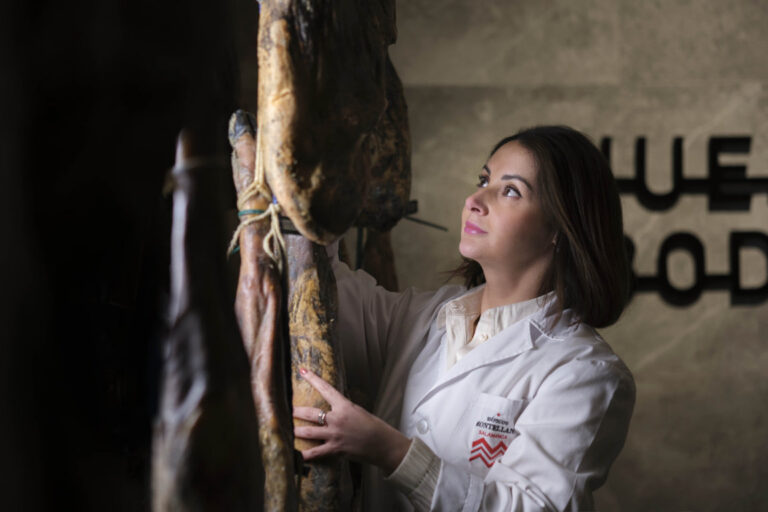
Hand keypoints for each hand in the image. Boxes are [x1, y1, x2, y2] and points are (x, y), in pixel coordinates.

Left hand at [293, 368, 410, 474]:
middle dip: (297, 411)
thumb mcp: (358, 411)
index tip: (302, 371)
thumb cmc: (374, 427)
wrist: (383, 444)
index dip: (313, 379)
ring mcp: (335, 435)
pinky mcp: (335, 449)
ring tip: (286, 429)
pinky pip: (315, 453)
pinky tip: (295, 455)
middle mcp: (337, 419)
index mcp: (345, 406)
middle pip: (311, 413)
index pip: (326, 389)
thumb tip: (332, 409)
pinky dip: (305, 455)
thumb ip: (343, 410)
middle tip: (287, 408)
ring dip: (296, 430)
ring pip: (309, 432)